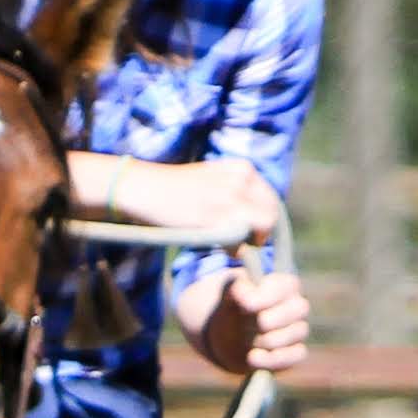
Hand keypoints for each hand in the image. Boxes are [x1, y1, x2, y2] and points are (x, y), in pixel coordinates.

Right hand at [67, 153, 285, 247]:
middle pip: (272, 213)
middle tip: (243, 243)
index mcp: (242, 168)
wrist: (144, 188)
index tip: (249, 232)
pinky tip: (221, 247)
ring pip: (265, 226)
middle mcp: (242, 179)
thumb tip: (259, 218)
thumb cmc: (175, 190)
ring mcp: (231, 197)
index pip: (271, 199)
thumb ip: (236, 191)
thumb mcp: (213, 179)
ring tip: (231, 245)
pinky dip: (237, 249)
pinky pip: (244, 240)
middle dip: (261, 232)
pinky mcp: (218, 217)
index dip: (263, 220)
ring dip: (252, 241)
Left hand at [183, 264, 312, 377]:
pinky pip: (295, 356)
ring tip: (246, 340)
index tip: (245, 306)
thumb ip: (236, 289)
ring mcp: (299, 330)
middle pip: (298, 309)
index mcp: (285, 284)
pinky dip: (271, 359)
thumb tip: (246, 295)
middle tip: (245, 325)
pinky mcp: (297, 352)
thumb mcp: (229, 295)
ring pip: (293, 334)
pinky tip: (252, 357)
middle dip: (266, 321)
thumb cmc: (233, 310)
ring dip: (264, 340)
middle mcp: (298, 305)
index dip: (267, 297)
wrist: (229, 338)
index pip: (288, 286)